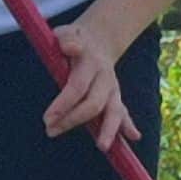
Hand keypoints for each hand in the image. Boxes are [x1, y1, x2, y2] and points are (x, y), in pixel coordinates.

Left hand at [44, 15, 143, 152]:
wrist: (97, 39)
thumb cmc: (74, 39)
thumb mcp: (66, 32)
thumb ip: (66, 38)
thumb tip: (72, 47)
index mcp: (90, 62)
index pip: (78, 86)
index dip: (64, 104)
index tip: (47, 118)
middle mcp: (105, 77)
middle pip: (94, 103)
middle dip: (73, 120)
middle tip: (51, 131)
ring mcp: (112, 89)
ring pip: (114, 111)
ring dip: (109, 129)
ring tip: (102, 147)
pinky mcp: (116, 97)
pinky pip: (123, 113)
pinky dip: (128, 125)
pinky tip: (133, 137)